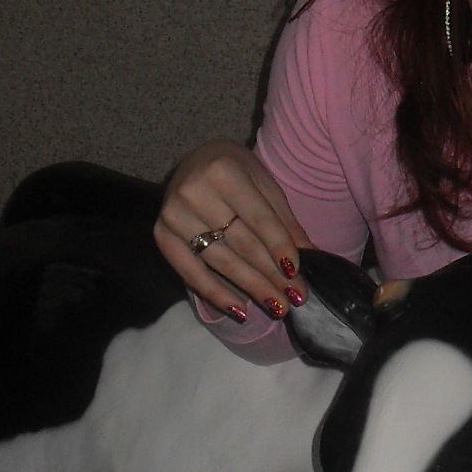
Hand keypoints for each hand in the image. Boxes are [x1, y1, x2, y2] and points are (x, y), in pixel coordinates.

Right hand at [154, 140, 312, 319]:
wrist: (196, 161)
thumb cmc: (236, 171)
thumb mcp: (265, 185)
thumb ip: (285, 221)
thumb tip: (310, 256)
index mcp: (223, 171)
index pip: (258, 218)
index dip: (279, 247)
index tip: (296, 273)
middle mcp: (194, 192)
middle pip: (241, 243)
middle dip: (271, 274)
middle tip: (296, 298)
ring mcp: (174, 215)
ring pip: (220, 261)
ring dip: (251, 288)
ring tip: (277, 307)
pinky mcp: (161, 235)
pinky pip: (190, 273)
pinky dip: (216, 294)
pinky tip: (240, 311)